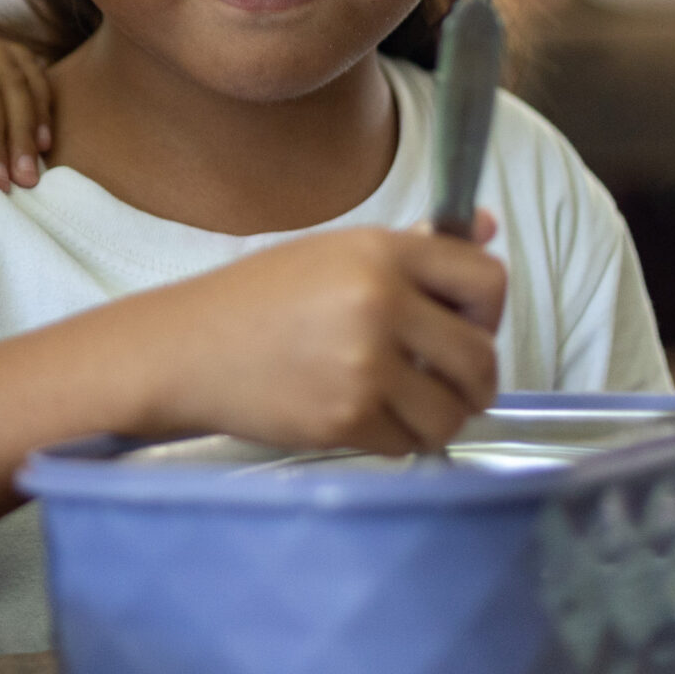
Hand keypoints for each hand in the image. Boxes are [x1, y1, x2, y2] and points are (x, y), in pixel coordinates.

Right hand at [137, 224, 505, 454]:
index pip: (488, 280)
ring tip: (407, 405)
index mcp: (380, 252)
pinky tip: (363, 416)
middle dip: (474, 380)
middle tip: (448, 383)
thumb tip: (489, 229)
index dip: (487, 312)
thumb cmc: (256, 299)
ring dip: (439, 417)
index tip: (464, 326)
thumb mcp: (333, 253)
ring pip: (452, 413)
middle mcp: (378, 304)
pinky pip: (408, 444)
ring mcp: (362, 365)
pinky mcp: (344, 418)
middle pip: (481, 357)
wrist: (185, 349)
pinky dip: (395, 439)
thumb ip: (414, 248)